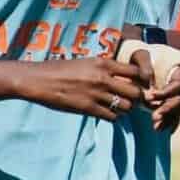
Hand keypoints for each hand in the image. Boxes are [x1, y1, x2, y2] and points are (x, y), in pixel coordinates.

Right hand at [15, 57, 147, 120]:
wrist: (38, 80)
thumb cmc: (60, 70)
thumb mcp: (86, 62)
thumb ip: (105, 68)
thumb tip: (122, 76)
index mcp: (104, 63)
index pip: (136, 71)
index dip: (141, 80)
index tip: (138, 84)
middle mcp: (103, 78)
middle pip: (136, 92)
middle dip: (136, 98)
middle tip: (131, 99)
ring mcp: (96, 94)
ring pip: (126, 106)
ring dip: (125, 109)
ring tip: (119, 107)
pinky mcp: (88, 108)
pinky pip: (112, 117)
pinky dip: (113, 117)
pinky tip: (107, 114)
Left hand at [148, 64, 179, 132]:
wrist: (152, 61)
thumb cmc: (145, 58)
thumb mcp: (142, 56)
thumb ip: (144, 65)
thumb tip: (146, 80)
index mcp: (178, 75)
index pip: (175, 86)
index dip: (163, 93)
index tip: (149, 97)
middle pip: (179, 101)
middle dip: (167, 110)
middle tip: (154, 117)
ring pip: (177, 110)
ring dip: (168, 120)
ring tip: (156, 128)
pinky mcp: (175, 105)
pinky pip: (176, 115)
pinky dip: (172, 124)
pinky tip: (168, 132)